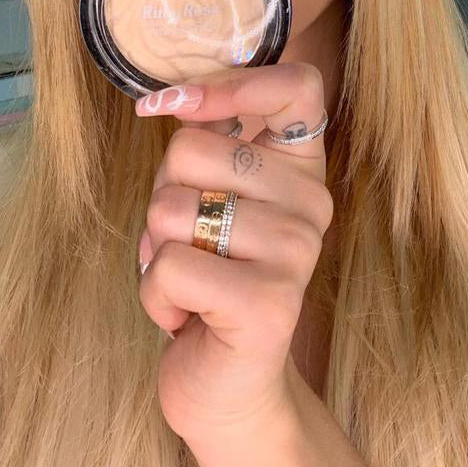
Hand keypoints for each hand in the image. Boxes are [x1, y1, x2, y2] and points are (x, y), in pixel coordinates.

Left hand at [134, 62, 333, 449]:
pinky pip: (168, 266)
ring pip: (170, 206)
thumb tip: (167, 99)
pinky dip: (154, 293)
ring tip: (189, 277)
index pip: (297, 85)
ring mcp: (297, 251)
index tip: (172, 105)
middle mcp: (313, 202)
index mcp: (303, 166)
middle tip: (188, 239)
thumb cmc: (209, 275)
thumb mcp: (214, 197)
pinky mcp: (269, 302)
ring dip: (155, 248)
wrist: (227, 384)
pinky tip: (185, 315)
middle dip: (161, 193)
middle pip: (193, 146)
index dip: (229, 83)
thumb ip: (211, 145)